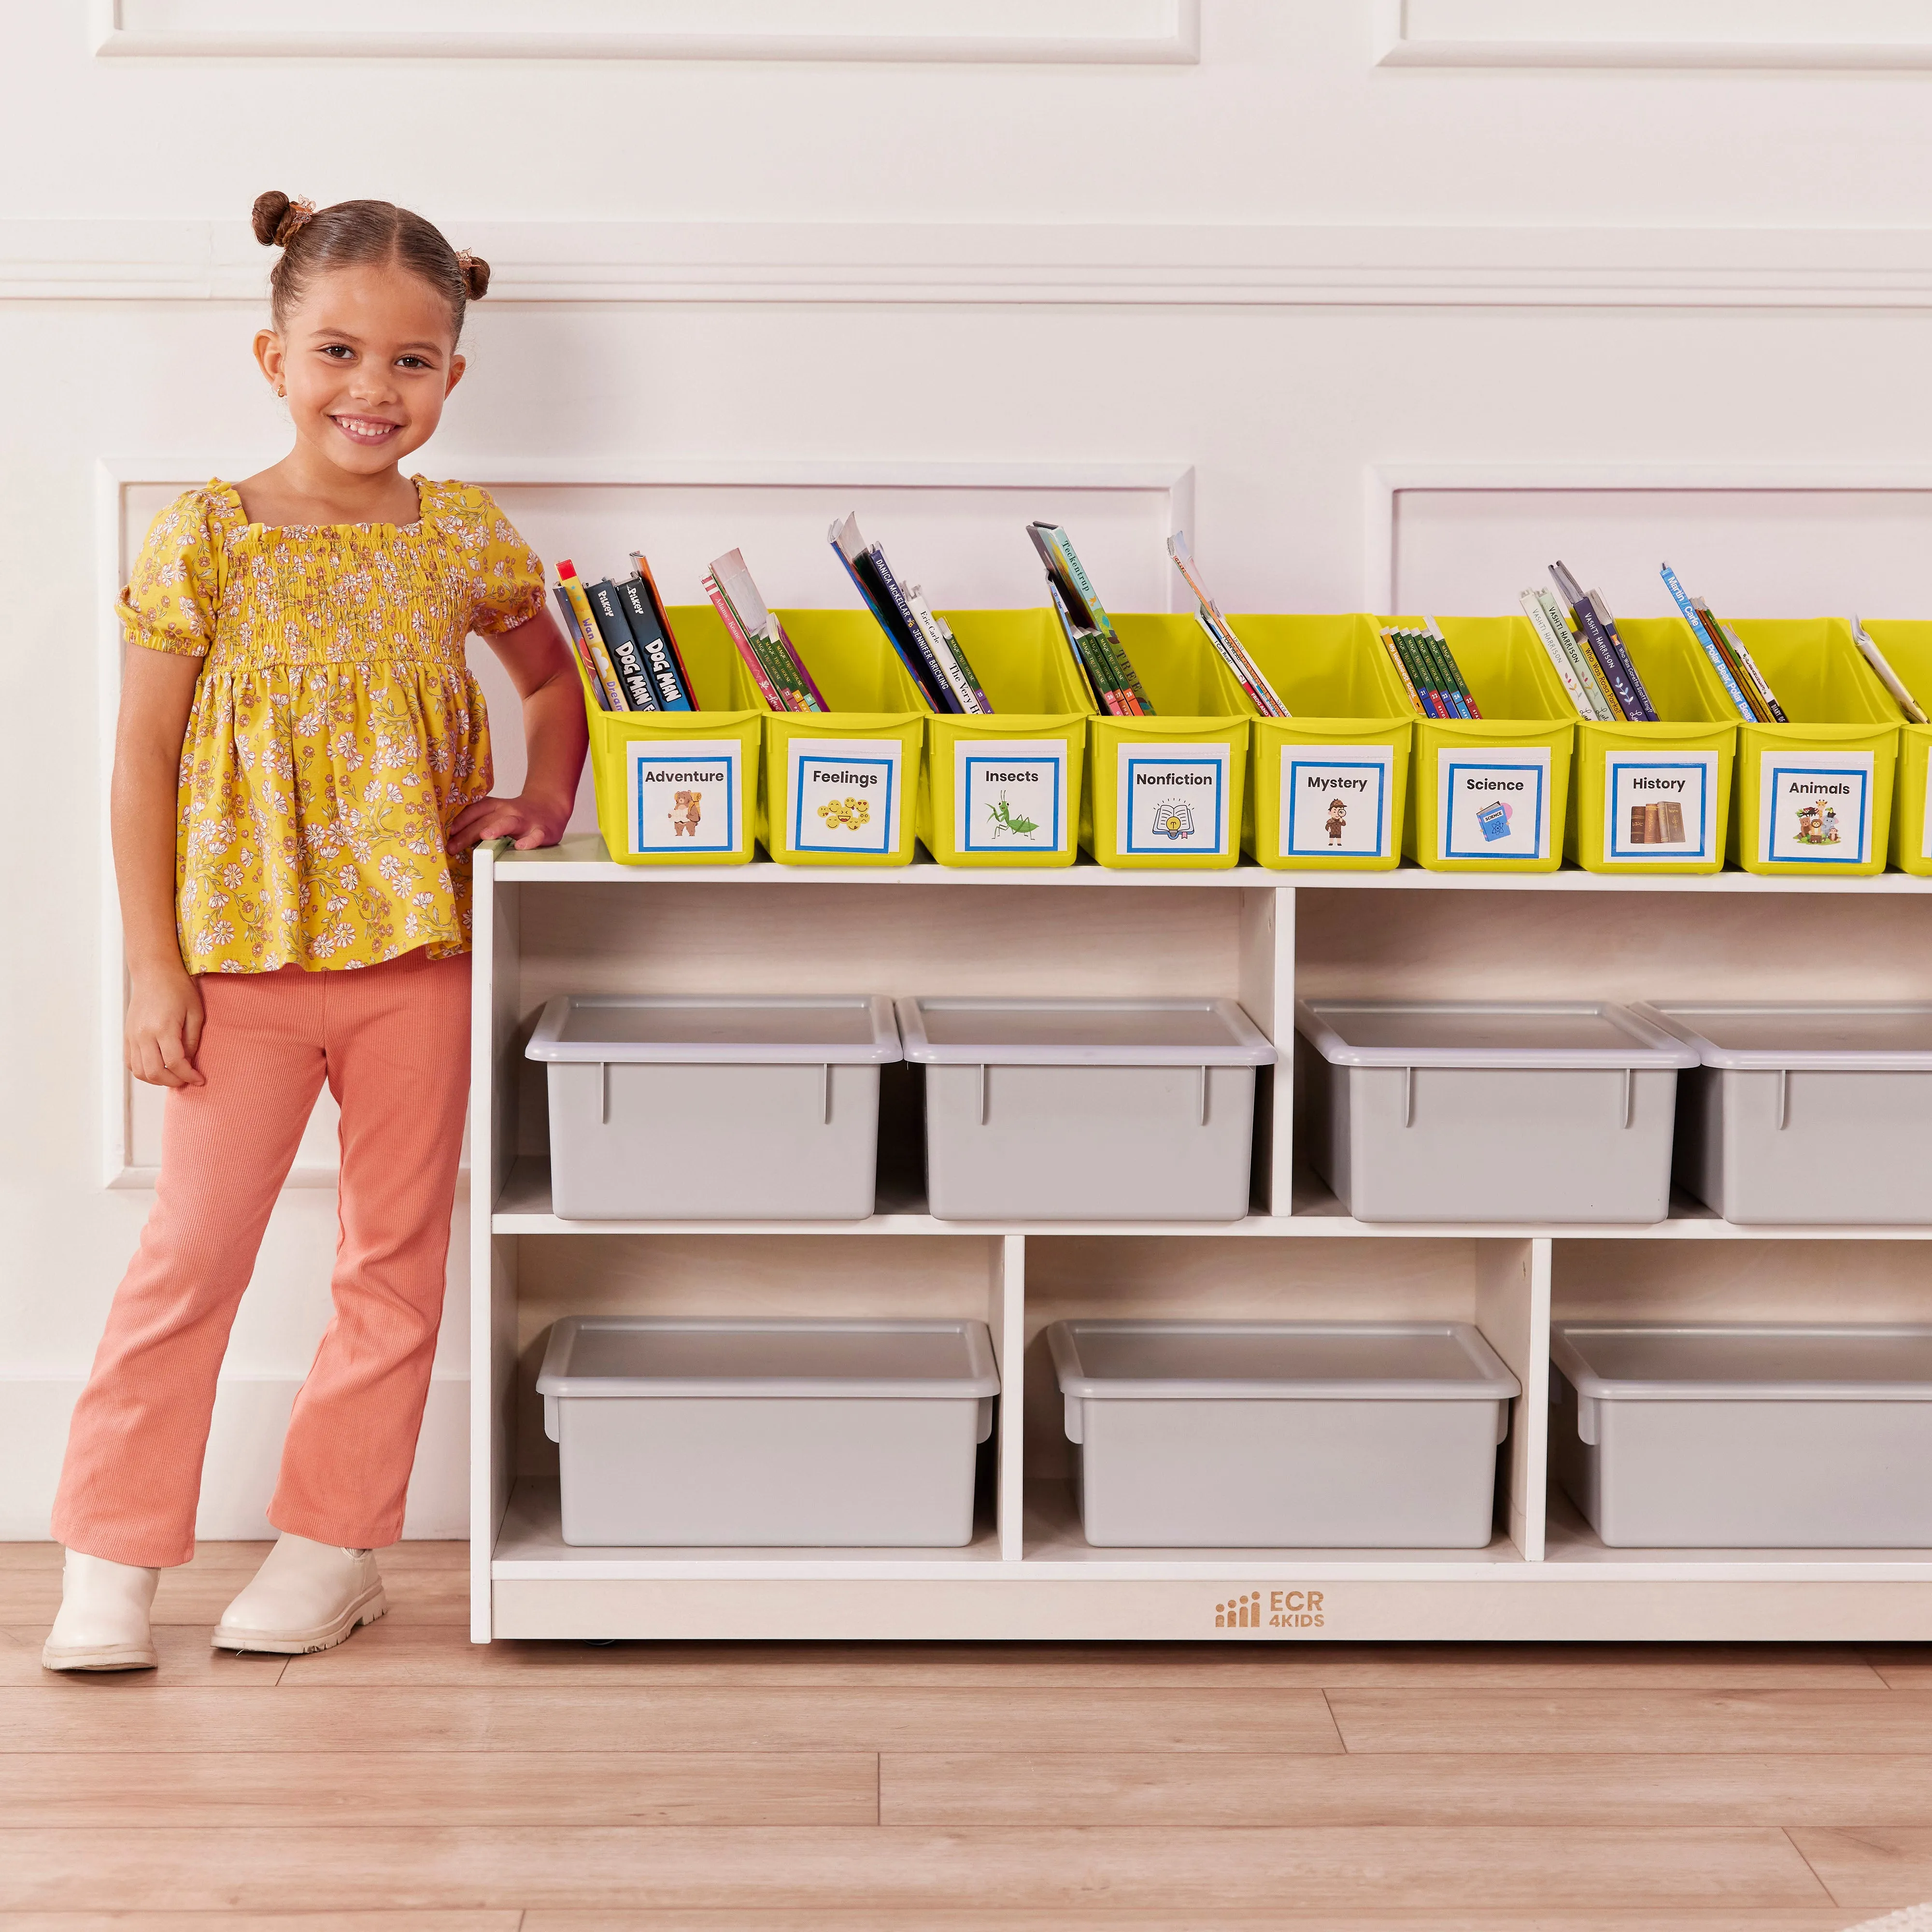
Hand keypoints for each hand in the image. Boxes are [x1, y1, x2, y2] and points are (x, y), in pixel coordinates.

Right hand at [126, 964, 205, 1087]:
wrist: (154, 973)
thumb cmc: (179, 989)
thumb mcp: (195, 1013)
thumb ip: (192, 1041)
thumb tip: (189, 1063)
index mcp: (163, 1027)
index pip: (175, 1062)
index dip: (189, 1076)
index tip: (200, 1080)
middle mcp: (144, 1034)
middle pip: (155, 1072)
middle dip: (173, 1082)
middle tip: (187, 1080)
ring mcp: (132, 1036)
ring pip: (139, 1071)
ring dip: (157, 1080)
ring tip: (173, 1076)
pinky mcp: (126, 1036)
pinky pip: (130, 1063)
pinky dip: (143, 1072)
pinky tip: (158, 1069)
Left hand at [447, 791, 572, 852]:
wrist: (550, 805)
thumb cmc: (518, 814)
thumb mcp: (498, 812)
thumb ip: (481, 821)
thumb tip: (454, 838)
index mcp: (496, 806)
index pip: (475, 810)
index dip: (461, 820)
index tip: (449, 832)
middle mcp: (509, 811)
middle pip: (486, 820)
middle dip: (468, 833)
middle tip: (453, 847)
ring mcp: (525, 820)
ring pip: (509, 822)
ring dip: (497, 828)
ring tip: (486, 836)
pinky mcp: (542, 830)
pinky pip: (536, 836)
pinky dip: (530, 841)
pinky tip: (521, 846)